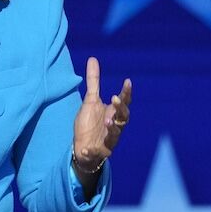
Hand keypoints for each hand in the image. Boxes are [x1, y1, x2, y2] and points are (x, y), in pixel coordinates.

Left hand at [73, 57, 131, 171]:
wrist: (82, 147)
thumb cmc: (89, 123)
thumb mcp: (90, 101)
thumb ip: (93, 82)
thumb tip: (93, 59)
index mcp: (113, 113)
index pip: (123, 102)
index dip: (126, 93)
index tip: (127, 82)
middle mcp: (115, 126)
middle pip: (124, 117)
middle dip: (120, 109)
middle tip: (114, 100)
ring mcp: (109, 140)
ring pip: (115, 134)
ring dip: (112, 128)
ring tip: (106, 121)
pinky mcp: (100, 152)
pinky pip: (97, 153)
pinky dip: (91, 151)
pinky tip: (86, 149)